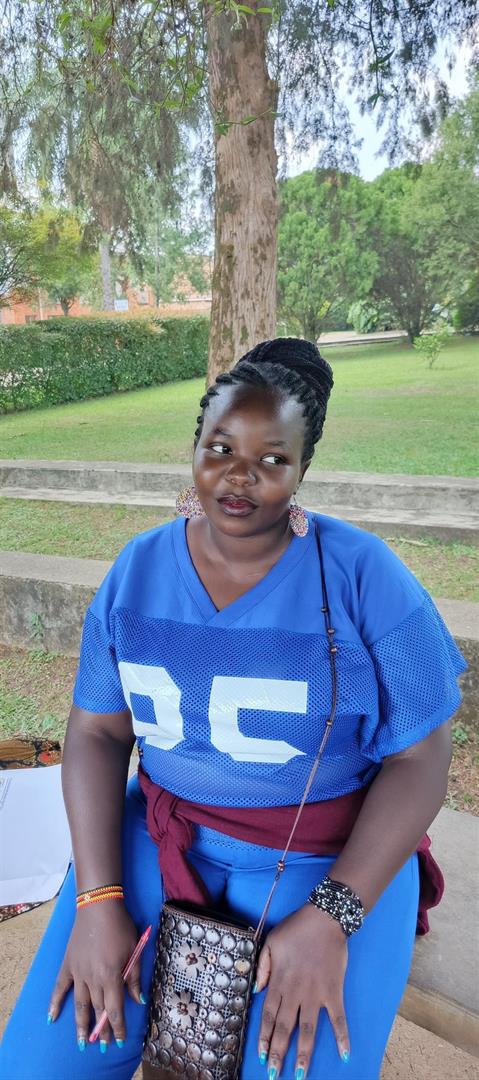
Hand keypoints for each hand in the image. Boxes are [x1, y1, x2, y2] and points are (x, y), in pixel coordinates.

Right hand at [48, 902, 143, 1050]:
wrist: (98, 906)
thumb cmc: (120, 926)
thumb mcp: (134, 949)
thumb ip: (134, 976)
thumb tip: (138, 999)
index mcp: (111, 975)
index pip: (115, 1009)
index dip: (118, 1026)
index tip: (121, 1040)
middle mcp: (93, 978)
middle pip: (98, 1009)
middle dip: (102, 1029)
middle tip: (105, 1045)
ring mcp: (78, 973)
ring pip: (80, 1004)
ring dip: (82, 1025)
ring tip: (83, 1042)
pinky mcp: (68, 965)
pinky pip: (59, 987)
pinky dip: (54, 1003)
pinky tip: (51, 1017)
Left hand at [255, 903, 348, 1078]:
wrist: (325, 918)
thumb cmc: (297, 928)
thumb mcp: (270, 942)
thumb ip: (262, 966)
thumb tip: (256, 991)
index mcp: (279, 982)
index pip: (267, 1016)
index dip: (263, 1037)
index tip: (260, 1056)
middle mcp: (295, 993)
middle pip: (284, 1029)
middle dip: (278, 1054)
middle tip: (273, 1075)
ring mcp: (316, 994)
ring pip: (307, 1030)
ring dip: (303, 1054)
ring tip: (300, 1075)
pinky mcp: (334, 992)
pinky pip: (338, 1018)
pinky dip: (342, 1037)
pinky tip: (344, 1055)